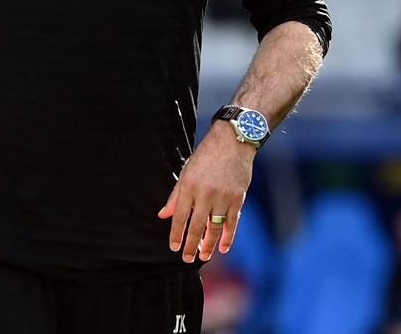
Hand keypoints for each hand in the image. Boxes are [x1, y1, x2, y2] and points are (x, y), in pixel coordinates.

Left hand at [158, 121, 254, 262]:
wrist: (232, 142)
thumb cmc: (206, 156)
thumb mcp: (186, 172)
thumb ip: (176, 195)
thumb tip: (163, 214)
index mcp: (189, 186)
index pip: (180, 216)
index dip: (176, 234)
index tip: (174, 247)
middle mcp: (205, 194)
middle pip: (196, 226)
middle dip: (190, 245)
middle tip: (186, 259)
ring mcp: (222, 197)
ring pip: (214, 227)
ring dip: (208, 244)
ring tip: (203, 256)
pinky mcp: (237, 198)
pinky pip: (232, 223)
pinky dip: (228, 237)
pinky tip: (223, 248)